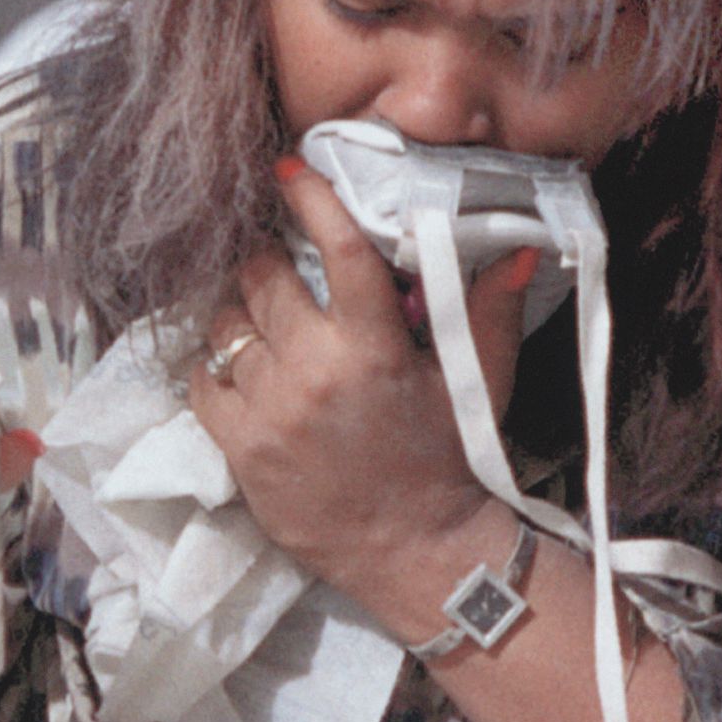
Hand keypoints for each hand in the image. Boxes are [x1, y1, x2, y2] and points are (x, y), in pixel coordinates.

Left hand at [184, 160, 539, 625]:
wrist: (413, 551)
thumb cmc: (450, 460)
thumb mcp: (478, 385)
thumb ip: (490, 312)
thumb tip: (518, 249)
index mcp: (375, 347)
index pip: (335, 249)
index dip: (310, 198)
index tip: (289, 170)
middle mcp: (314, 369)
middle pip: (265, 279)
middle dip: (272, 265)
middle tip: (286, 273)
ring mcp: (269, 409)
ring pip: (228, 325)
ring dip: (243, 315)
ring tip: (266, 326)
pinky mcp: (237, 446)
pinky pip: (203, 378)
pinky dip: (218, 366)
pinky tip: (246, 371)